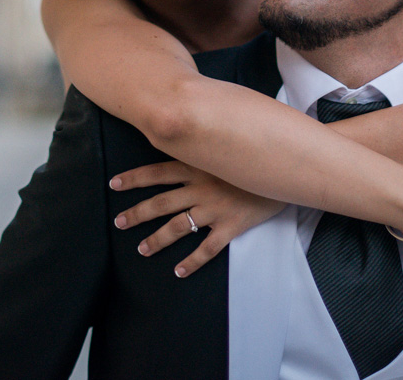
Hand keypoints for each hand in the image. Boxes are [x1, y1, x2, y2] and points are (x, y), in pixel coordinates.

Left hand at [110, 161, 284, 276]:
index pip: (157, 172)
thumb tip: (187, 131)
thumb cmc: (256, 154)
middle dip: (137, 214)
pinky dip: (192, 262)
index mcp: (198, 167)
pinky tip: (179, 271)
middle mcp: (201, 188)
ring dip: (157, 240)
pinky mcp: (231, 226)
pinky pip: (208, 248)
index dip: (134, 179)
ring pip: (178, 227)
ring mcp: (215, 209)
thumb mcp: (226, 144)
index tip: (114, 184)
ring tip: (142, 249)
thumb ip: (206, 144)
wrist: (287, 168)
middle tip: (119, 223)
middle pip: (161, 203)